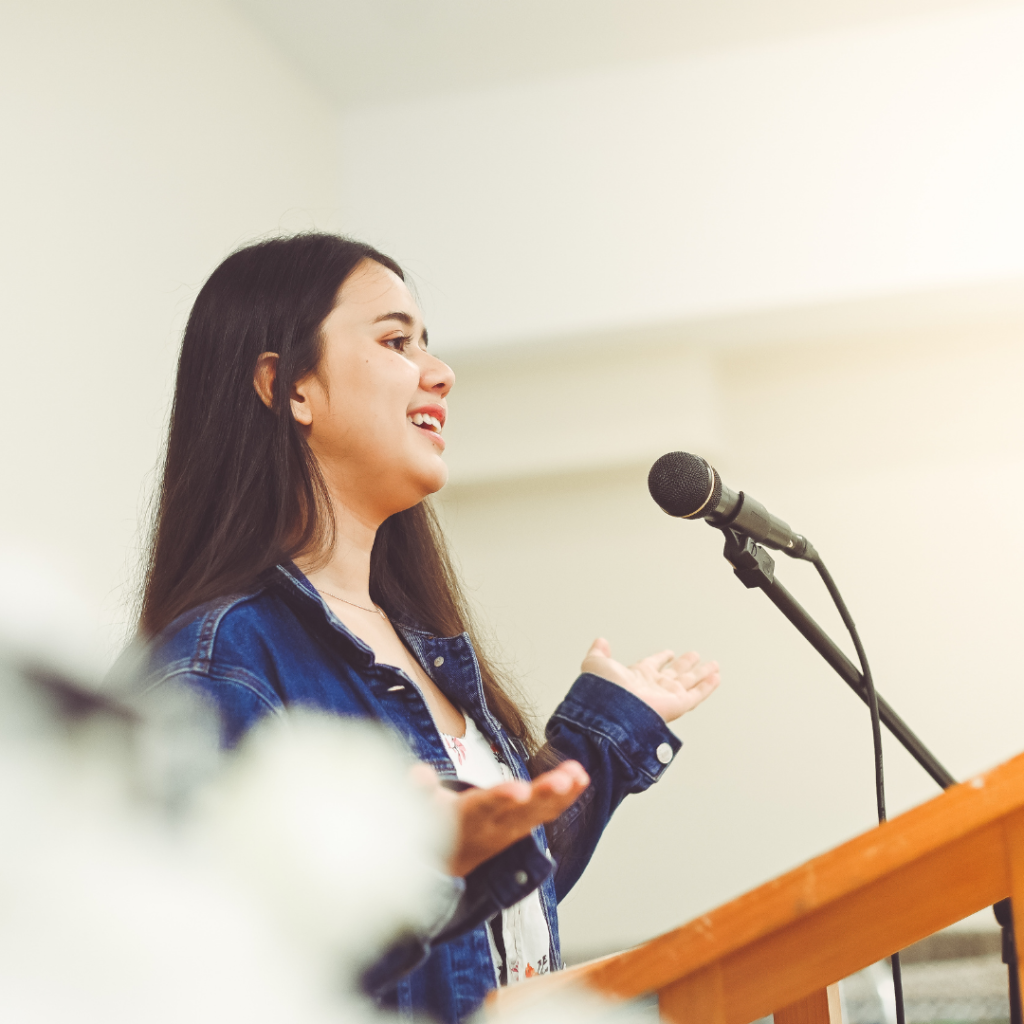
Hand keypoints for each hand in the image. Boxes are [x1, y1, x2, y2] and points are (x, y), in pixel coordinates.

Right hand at [412, 760, 589, 877]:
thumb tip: (418, 774)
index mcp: (468, 820)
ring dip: (561, 793)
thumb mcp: (423, 812)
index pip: (484, 807)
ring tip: (577, 774)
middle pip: (521, 811)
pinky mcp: (524, 827)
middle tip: (561, 782)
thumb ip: (420, 792)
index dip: (501, 799)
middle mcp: (495, 827)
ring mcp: (512, 829)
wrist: (450, 865)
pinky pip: (549, 811)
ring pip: (540, 812)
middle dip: (543, 796)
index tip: (519, 790)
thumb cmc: (438, 828)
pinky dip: (567, 795)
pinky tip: (581, 777)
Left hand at [581, 637, 719, 722]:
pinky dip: (707, 686)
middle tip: (695, 656)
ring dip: (701, 673)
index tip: (668, 653)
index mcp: (636, 677)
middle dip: (685, 665)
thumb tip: (600, 641)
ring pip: (689, 683)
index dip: (660, 658)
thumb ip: (599, 652)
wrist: (611, 711)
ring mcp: (666, 696)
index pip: (652, 665)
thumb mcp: (596, 664)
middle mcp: (653, 687)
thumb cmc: (602, 691)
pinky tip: (716, 677)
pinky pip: (696, 694)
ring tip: (713, 664)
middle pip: (674, 674)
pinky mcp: (677, 705)